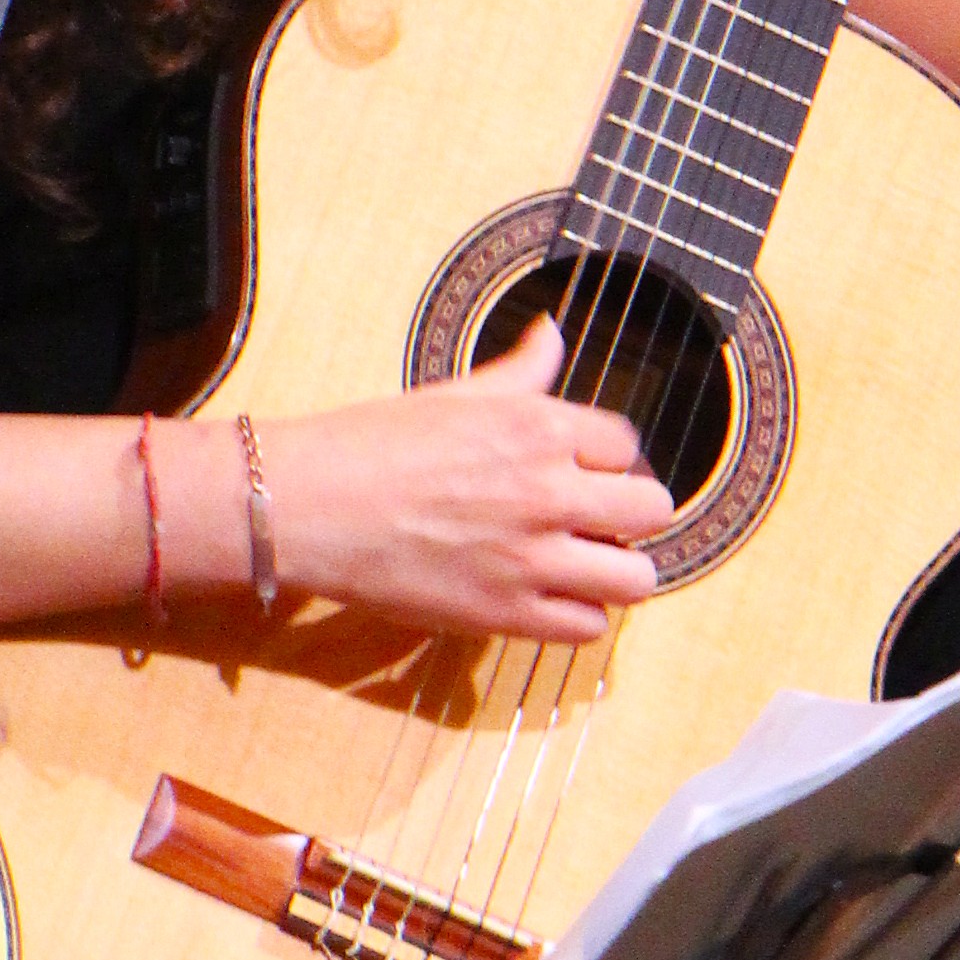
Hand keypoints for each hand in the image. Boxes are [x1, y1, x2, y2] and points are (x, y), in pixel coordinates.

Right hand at [240, 320, 673, 643]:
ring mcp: (532, 559)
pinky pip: (589, 628)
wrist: (308, 505)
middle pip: (651, 509)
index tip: (585, 472)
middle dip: (628, 513)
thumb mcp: (454, 394)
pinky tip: (546, 597)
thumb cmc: (371, 443)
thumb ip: (520, 371)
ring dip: (616, 571)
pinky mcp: (508, 615)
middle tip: (592, 520)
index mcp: (539, 427)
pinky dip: (577, 616)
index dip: (608, 460)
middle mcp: (549, 491)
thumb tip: (551, 332)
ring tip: (580, 564)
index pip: (628, 445)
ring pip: (636, 578)